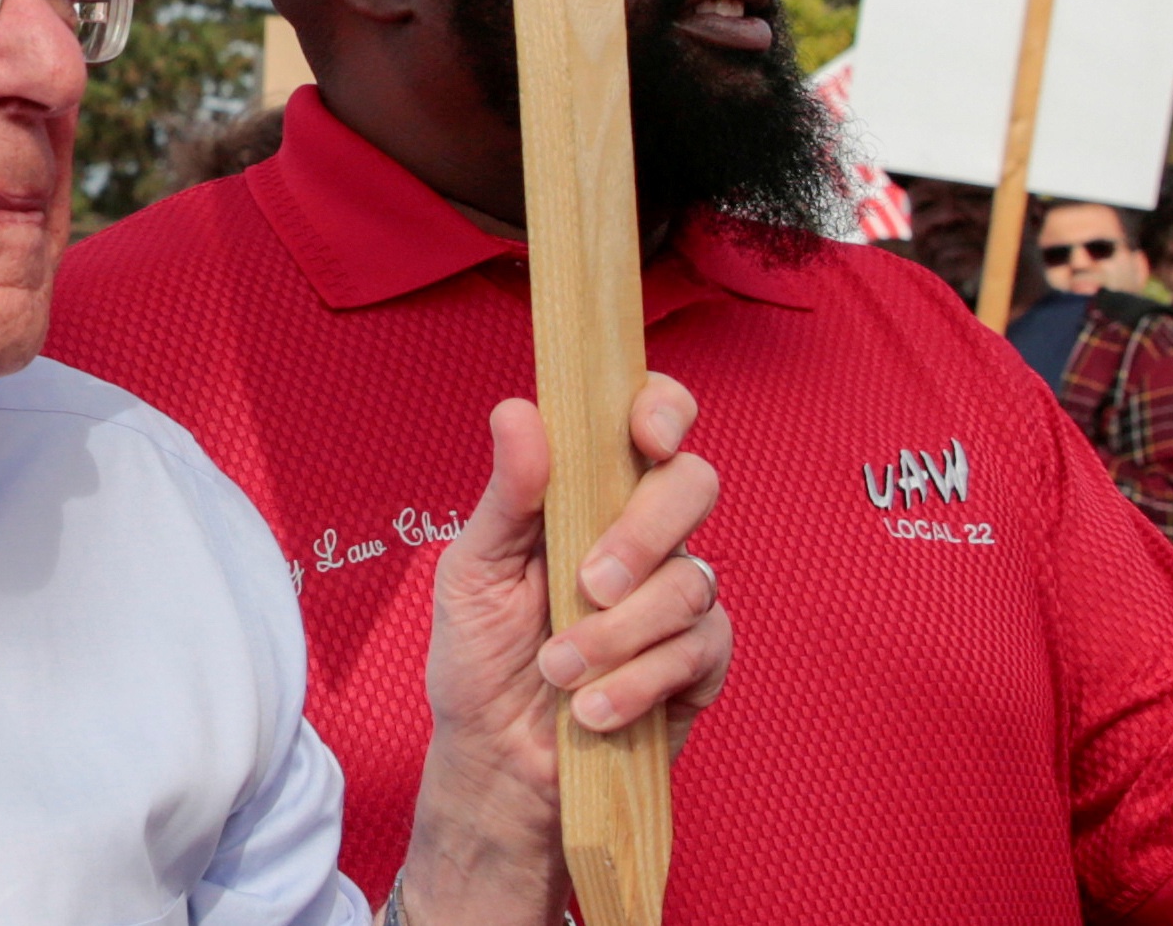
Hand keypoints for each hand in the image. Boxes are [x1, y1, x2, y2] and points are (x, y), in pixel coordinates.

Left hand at [387, 375, 732, 925]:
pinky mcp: (700, 664)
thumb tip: (519, 410)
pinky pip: (697, 651)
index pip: (649, 422)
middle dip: (643, 532)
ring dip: (617, 632)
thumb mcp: (472, 572)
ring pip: (690, 580)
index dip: (663, 411)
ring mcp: (678, 598)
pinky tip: (594, 708)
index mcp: (590, 495)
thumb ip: (506, 495)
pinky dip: (638, 681)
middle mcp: (645, 536)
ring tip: (560, 669)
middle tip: (587, 582)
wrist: (497, 762)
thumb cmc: (481, 658)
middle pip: (693, 485)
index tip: (645, 435)